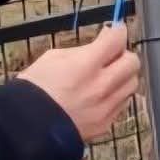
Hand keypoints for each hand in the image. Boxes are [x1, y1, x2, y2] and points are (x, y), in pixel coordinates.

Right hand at [17, 23, 140, 142]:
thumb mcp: (53, 58)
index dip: (118, 32)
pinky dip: (116, 95)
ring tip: (107, 76)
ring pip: (131, 84)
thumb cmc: (34, 89)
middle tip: (111, 55)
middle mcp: (100, 87)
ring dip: (123, 76)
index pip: (116, 40)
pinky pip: (122, 104)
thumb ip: (82, 51)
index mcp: (85, 66)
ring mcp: (105, 108)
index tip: (116, 30)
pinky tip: (101, 95)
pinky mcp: (105, 124)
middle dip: (124, 55)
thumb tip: (101, 43)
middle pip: (132, 63)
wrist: (27, 129)